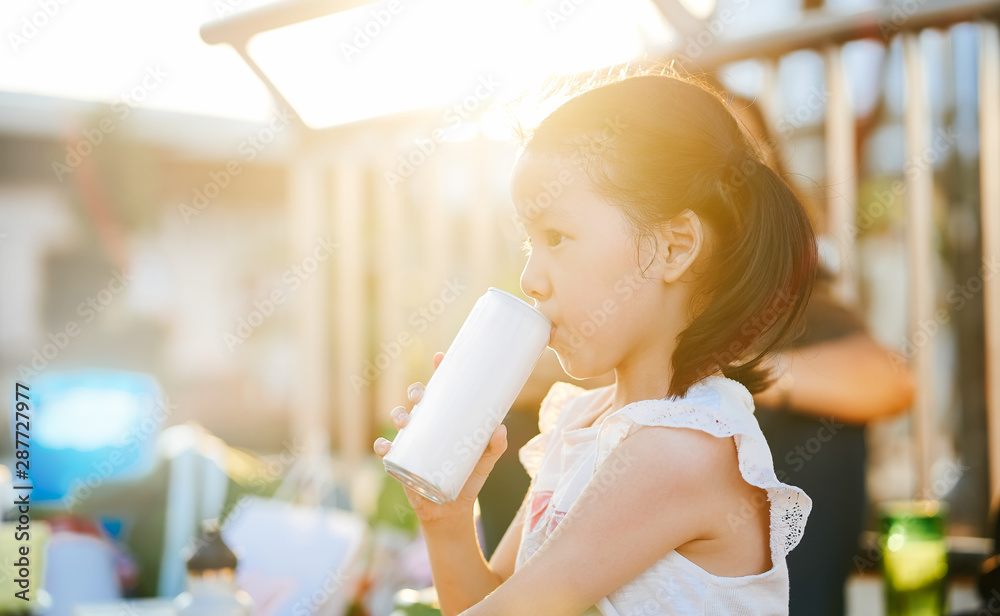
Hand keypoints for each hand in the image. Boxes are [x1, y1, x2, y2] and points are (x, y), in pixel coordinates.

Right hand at [373, 351, 507, 524]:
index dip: (439, 372)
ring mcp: (412, 443)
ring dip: (398, 415)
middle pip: (416, 401)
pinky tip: (387, 446)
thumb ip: (496, 446)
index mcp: (445, 420)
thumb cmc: (468, 479)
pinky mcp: (401, 463)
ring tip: (405, 420)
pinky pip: (387, 452)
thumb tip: (500, 428)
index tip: (440, 357)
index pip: (440, 391)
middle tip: (420, 396)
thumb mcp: (485, 461)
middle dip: (415, 392)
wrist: (452, 510)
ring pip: (399, 421)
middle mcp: (426, 427)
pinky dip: (383, 447)